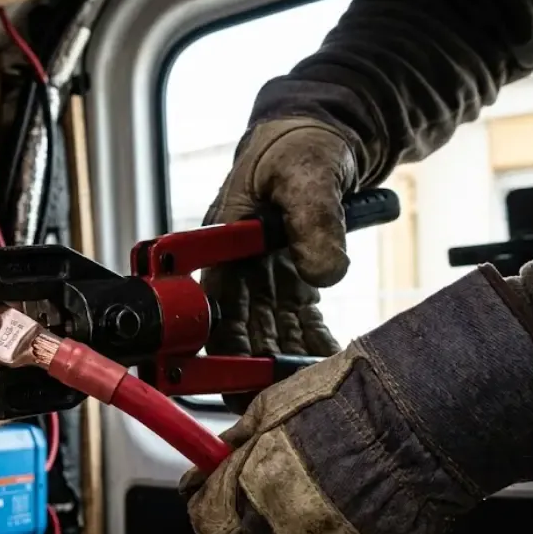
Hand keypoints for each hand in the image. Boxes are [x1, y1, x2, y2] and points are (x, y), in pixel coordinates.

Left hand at [179, 313, 493, 533]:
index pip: (204, 523)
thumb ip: (239, 441)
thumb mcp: (271, 407)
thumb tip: (217, 455)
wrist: (417, 423)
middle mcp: (273, 532)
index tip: (219, 506)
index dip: (211, 512)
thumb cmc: (350, 405)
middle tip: (271, 518)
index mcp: (245, 489)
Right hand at [201, 118, 357, 409]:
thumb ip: (314, 218)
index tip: (221, 377)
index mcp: (220, 241)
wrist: (323, 131)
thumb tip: (324, 272)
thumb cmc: (297, 142)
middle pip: (234, 329)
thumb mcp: (306, 171)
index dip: (211, 345)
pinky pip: (296, 322)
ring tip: (298, 393)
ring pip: (265, 332)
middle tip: (269, 401)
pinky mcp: (291, 279)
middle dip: (248, 368)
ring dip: (278, 363)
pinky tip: (321, 366)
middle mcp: (236, 265)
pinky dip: (307, 345)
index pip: (208, 304)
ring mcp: (263, 275)